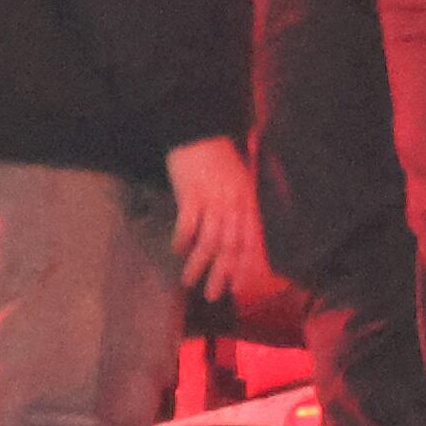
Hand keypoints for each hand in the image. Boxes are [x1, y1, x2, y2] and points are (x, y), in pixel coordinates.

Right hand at [163, 136, 257, 303]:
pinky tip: (176, 250)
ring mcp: (213, 198)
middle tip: (212, 296)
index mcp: (246, 203)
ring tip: (188, 281)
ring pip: (210, 240)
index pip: (249, 243)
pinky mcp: (192, 192)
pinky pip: (189, 222)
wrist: (199, 130)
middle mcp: (233, 204)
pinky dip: (183, 239)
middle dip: (221, 274)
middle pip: (230, 247)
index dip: (242, 268)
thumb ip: (238, 210)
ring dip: (199, 264)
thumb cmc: (217, 158)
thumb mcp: (237, 183)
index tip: (235, 289)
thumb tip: (231, 240)